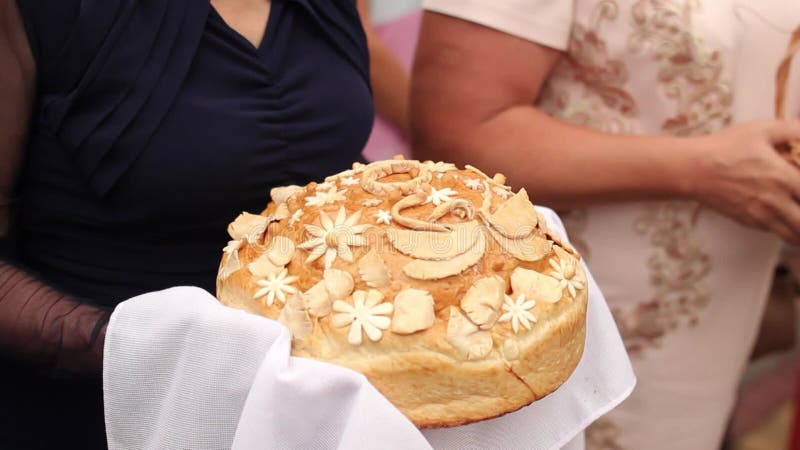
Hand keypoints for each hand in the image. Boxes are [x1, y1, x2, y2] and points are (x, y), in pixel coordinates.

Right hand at [690, 119, 799, 243]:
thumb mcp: (760, 130)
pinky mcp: (746, 221)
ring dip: (799, 230)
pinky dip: (782, 229)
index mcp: (785, 178)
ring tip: (797, 220)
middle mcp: (777, 202)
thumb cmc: (725, 148)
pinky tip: (781, 219)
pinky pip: (772, 232)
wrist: (693, 170)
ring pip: (792, 234)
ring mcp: (761, 215)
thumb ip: (790, 129)